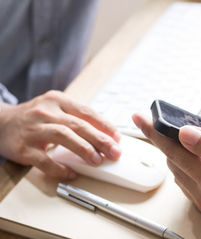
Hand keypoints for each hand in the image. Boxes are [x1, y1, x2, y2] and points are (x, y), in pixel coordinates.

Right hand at [0, 91, 120, 178]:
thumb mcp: (55, 109)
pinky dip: (60, 167)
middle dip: (100, 139)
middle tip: (114, 152)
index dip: (104, 125)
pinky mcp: (23, 148)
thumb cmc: (35, 117)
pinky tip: (71, 172)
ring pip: (63, 136)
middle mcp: (45, 111)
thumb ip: (77, 118)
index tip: (117, 137)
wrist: (0, 123)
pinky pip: (44, 160)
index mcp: (57, 100)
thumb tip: (106, 135)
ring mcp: (33, 129)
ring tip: (98, 160)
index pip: (86, 111)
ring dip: (84, 149)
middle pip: (78, 124)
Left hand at [133, 114, 200, 237]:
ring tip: (174, 138)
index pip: (173, 150)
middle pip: (173, 163)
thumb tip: (184, 134)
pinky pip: (193, 185)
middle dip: (162, 142)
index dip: (155, 131)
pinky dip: (188, 168)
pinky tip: (196, 159)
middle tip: (156, 125)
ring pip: (182, 174)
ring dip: (175, 155)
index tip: (140, 117)